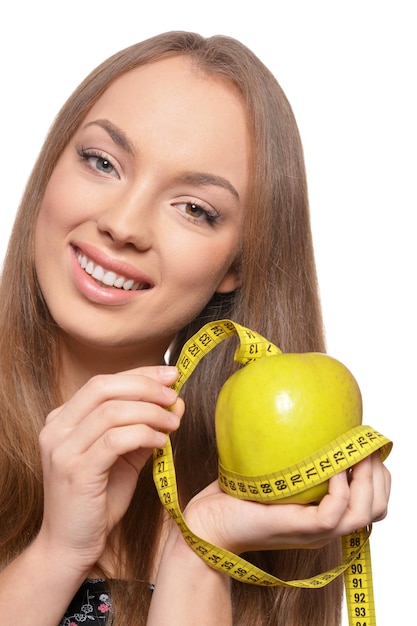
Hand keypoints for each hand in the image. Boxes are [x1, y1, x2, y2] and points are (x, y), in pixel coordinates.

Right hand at [37, 365, 183, 573]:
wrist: (70, 544)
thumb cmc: (98, 498)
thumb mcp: (123, 456)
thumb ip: (144, 427)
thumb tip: (176, 401)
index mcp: (63, 418)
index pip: (103, 382)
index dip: (140, 374)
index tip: (171, 374)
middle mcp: (56, 428)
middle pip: (104, 387)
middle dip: (145, 387)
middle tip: (174, 396)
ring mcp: (62, 449)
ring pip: (112, 412)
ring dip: (150, 413)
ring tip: (173, 423)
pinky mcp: (75, 472)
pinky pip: (115, 441)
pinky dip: (143, 435)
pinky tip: (161, 442)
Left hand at [182, 453, 390, 552]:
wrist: (207, 523)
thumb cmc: (234, 495)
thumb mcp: (271, 470)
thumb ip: (289, 451)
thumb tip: (296, 408)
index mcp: (322, 515)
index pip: (371, 505)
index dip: (380, 477)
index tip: (368, 447)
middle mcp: (324, 527)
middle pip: (377, 510)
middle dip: (381, 476)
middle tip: (367, 448)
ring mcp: (312, 531)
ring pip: (364, 514)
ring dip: (368, 481)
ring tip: (357, 455)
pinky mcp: (297, 528)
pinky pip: (334, 514)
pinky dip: (341, 490)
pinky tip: (332, 470)